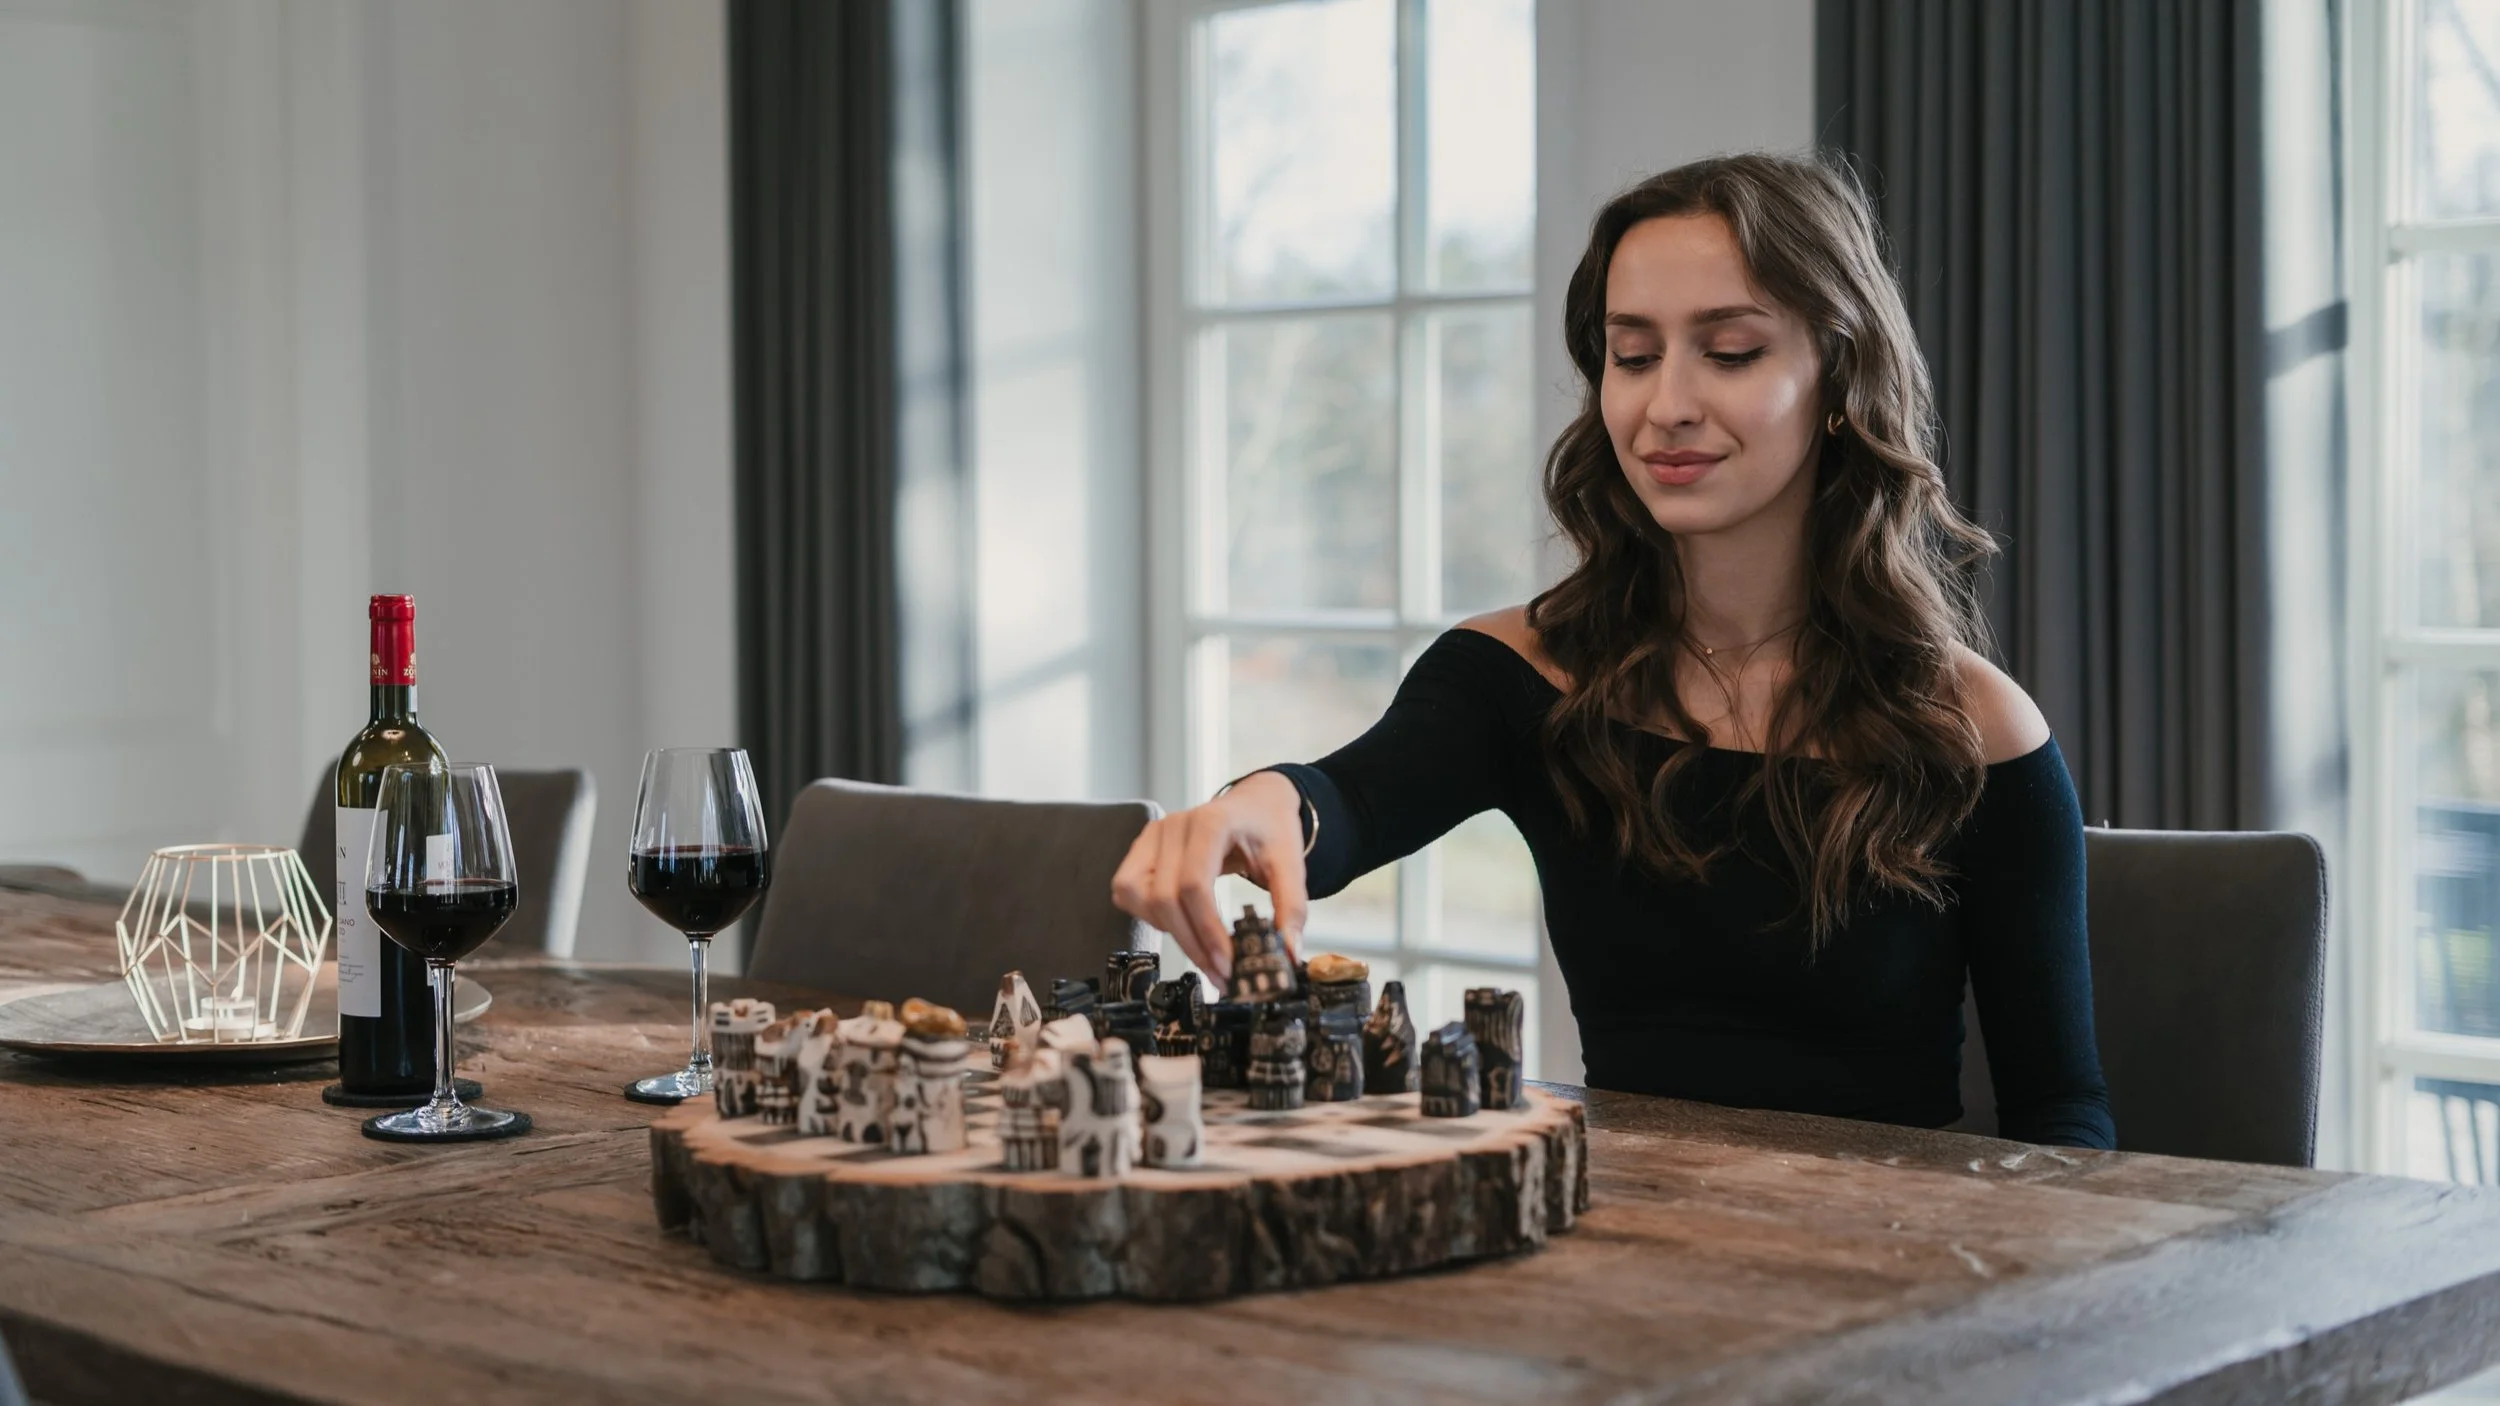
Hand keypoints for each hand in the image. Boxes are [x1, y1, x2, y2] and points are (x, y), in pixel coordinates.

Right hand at [1110, 771, 1306, 985]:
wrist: (1256, 802)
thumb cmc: (1270, 827)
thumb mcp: (1291, 861)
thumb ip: (1291, 907)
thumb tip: (1287, 953)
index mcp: (1211, 823)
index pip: (1194, 885)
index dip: (1207, 930)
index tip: (1227, 963)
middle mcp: (1174, 826)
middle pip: (1164, 897)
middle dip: (1191, 944)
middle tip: (1220, 973)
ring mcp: (1153, 835)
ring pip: (1138, 896)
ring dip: (1168, 930)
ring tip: (1201, 946)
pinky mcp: (1142, 848)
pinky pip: (1127, 890)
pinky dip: (1149, 915)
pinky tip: (1180, 923)